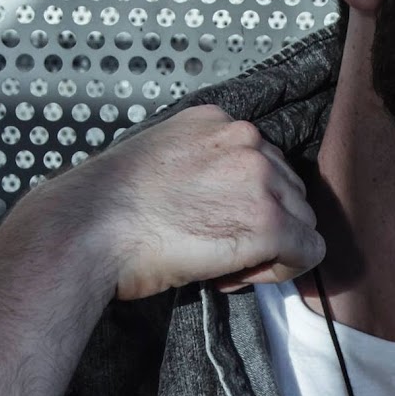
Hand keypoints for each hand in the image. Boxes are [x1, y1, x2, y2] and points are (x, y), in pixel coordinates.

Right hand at [17, 104, 324, 300]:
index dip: (246, 200)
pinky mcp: (268, 221)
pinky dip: (285, 269)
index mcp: (218, 121)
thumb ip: (203, 165)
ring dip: (272, 246)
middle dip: (264, 222)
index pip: (263, 162)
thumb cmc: (107, 208)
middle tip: (219, 249)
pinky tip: (241, 274)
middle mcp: (246, 139)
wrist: (85, 230)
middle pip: (288, 190)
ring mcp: (261, 177)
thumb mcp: (160, 158)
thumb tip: (227, 199)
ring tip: (223, 262)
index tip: (215, 222)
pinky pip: (309, 250)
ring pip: (301, 220)